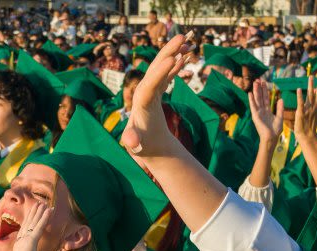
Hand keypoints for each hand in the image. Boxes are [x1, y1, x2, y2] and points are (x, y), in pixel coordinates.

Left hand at [120, 33, 192, 158]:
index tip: (173, 59)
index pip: (150, 84)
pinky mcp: (157, 92)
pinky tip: (185, 55)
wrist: (145, 146)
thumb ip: (132, 142)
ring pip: (162, 67)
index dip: (161, 72)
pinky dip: (175, 65)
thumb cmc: (142, 146)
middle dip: (168, 52)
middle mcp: (144, 92)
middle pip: (155, 68)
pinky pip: (167, 74)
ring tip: (186, 40)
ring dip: (173, 53)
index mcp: (140, 103)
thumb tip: (130, 141)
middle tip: (182, 37)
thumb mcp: (137, 146)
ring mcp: (151, 90)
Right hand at [249, 79, 283, 144]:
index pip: (266, 98)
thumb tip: (281, 99)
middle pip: (261, 97)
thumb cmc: (275, 130)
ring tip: (255, 83)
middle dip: (260, 88)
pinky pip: (253, 106)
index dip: (265, 90)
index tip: (265, 83)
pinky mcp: (255, 116)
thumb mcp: (279, 117)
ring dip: (256, 91)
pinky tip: (250, 93)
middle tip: (259, 79)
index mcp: (268, 110)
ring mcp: (258, 112)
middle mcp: (262, 110)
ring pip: (257, 99)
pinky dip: (251, 100)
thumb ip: (280, 108)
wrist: (271, 138)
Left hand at [293, 74, 316, 142]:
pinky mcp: (301, 112)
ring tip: (311, 77)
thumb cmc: (312, 125)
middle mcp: (314, 107)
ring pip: (310, 96)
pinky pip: (300, 103)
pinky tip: (299, 89)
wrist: (307, 135)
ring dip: (311, 86)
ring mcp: (308, 109)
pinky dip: (300, 96)